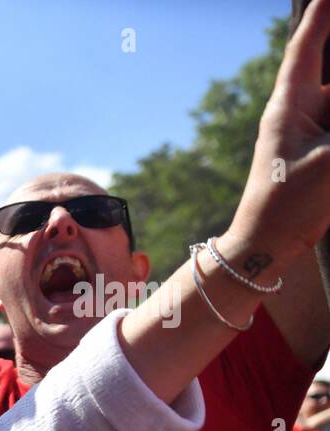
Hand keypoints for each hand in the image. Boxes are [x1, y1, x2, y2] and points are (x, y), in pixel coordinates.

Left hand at [228, 1, 329, 263]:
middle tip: (324, 147)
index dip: (321, 16)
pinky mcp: (323, 154)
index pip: (307, 46)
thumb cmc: (290, 204)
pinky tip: (329, 161)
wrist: (268, 246)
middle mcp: (300, 112)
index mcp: (290, 104)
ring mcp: (313, 133)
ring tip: (323, 160)